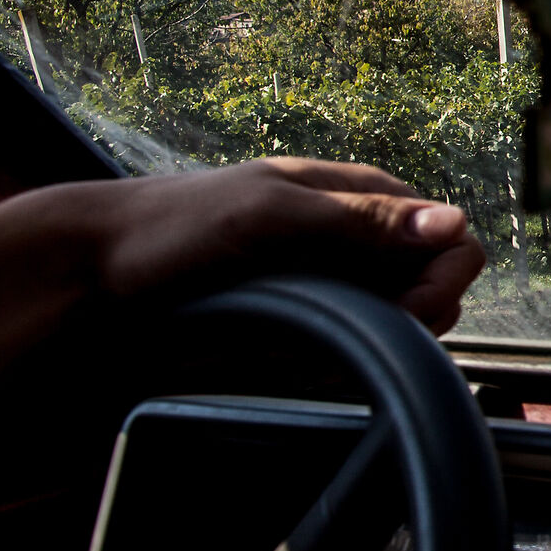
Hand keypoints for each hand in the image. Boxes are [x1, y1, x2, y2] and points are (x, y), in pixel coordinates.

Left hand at [42, 158, 484, 332]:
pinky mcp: (304, 312)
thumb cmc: (175, 227)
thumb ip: (360, 220)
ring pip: (398, 316)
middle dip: (418, 314)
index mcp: (360, 193)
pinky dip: (346, 353)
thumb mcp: (270, 214)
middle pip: (434, 282)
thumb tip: (453, 224)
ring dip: (381, 337)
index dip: (446, 279)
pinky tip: (311, 357)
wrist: (97, 266)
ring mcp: (331, 274)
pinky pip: (354, 339)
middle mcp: (355, 233)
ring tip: (327, 344)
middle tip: (369, 336)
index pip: (451, 238)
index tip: (411, 314)